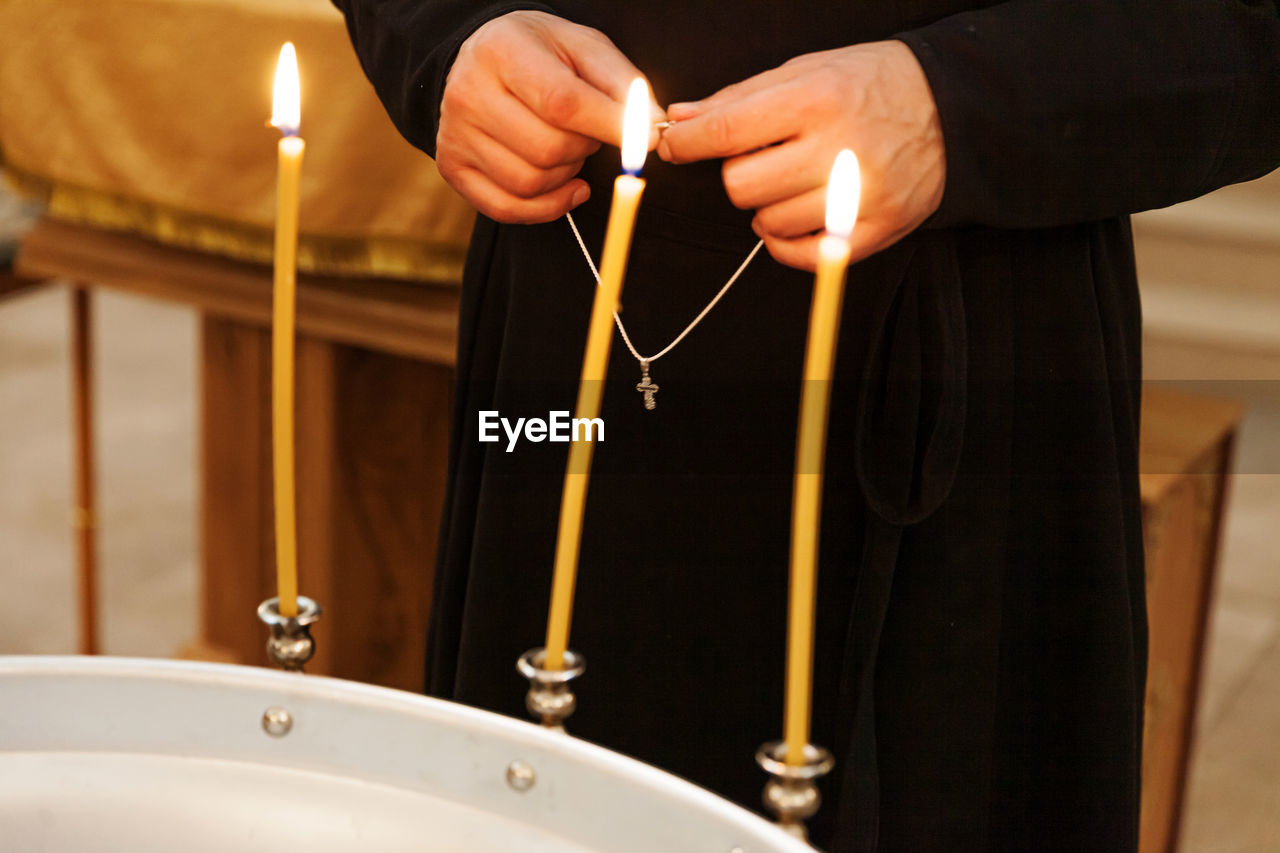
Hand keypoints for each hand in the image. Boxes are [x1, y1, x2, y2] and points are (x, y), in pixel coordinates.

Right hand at [439, 11, 661, 222]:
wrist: (481, 59)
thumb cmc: (540, 54)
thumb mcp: (583, 48)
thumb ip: (622, 84)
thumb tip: (653, 128)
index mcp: (502, 51)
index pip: (562, 102)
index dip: (610, 127)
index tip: (645, 139)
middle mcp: (468, 93)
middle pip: (548, 150)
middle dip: (585, 148)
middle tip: (587, 130)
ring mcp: (455, 135)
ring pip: (531, 182)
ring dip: (566, 175)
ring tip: (566, 146)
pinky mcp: (453, 167)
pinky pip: (508, 209)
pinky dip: (548, 208)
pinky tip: (566, 187)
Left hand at [657, 41, 944, 270]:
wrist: (951, 109)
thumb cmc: (870, 85)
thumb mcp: (806, 71)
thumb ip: (740, 98)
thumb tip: (680, 120)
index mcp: (817, 100)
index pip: (727, 131)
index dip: (687, 143)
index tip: (673, 146)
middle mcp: (839, 149)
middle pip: (741, 186)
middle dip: (740, 175)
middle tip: (764, 160)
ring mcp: (860, 196)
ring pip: (768, 223)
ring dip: (767, 207)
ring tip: (794, 182)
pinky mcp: (877, 229)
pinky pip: (804, 254)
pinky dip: (788, 241)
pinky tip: (799, 215)